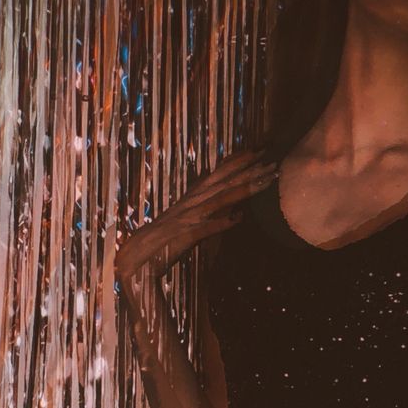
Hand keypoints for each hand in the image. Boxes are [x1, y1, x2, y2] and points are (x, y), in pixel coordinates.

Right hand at [114, 150, 277, 284]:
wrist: (137, 257)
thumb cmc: (164, 242)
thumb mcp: (192, 224)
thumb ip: (213, 217)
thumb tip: (236, 214)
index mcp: (193, 198)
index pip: (217, 175)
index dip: (237, 162)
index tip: (257, 150)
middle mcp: (192, 203)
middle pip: (224, 182)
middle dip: (247, 169)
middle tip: (270, 158)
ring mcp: (189, 217)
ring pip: (221, 199)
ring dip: (243, 189)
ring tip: (265, 181)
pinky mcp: (185, 235)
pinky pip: (206, 228)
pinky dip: (221, 222)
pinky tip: (238, 219)